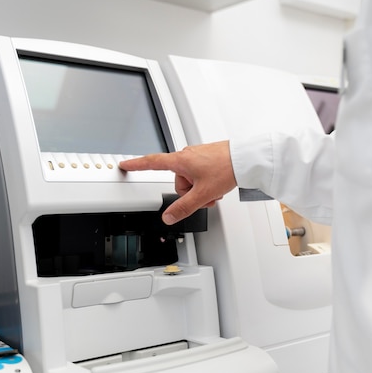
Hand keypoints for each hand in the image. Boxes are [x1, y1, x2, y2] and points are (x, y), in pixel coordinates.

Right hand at [119, 141, 235, 224]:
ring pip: (191, 180)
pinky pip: (200, 174)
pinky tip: (218, 184)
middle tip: (205, 195)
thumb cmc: (226, 168)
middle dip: (190, 193)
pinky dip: (207, 183)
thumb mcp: (202, 194)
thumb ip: (184, 208)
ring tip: (215, 190)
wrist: (245, 159)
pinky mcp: (208, 157)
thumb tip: (169, 217)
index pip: (152, 163)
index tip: (125, 164)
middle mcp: (187, 155)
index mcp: (180, 161)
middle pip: (178, 182)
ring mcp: (198, 156)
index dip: (136, 165)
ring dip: (201, 190)